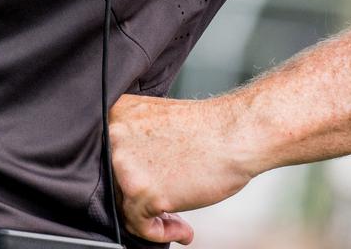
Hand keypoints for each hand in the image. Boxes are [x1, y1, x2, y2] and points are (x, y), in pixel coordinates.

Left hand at [107, 93, 255, 244]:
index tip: (154, 188)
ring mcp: (125, 164)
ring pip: (127, 207)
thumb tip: (134, 182)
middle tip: (171, 210)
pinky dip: (163, 234)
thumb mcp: (159, 126)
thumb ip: (139, 146)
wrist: (237, 133)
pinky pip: (140, 226)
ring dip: (155, 219)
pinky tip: (184, 230)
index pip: (113, 159)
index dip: (136, 179)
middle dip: (146, 201)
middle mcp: (114, 136)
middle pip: (118, 183)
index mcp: (118, 115)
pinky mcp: (141, 192)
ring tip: (180, 222)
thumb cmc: (211, 129)